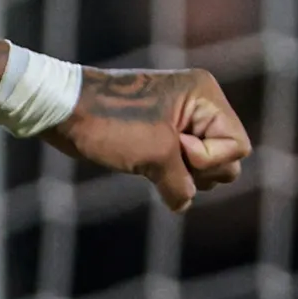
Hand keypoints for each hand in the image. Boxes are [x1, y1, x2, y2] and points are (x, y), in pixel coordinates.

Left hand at [43, 67, 251, 212]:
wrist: (60, 110)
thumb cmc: (109, 123)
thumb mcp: (155, 157)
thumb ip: (182, 185)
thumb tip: (183, 203)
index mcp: (204, 96)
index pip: (237, 146)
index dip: (209, 158)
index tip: (175, 146)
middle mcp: (196, 104)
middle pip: (226, 157)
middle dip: (198, 168)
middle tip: (161, 156)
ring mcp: (177, 120)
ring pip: (203, 165)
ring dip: (180, 174)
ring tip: (148, 160)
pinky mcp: (157, 135)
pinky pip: (178, 165)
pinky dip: (165, 173)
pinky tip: (141, 167)